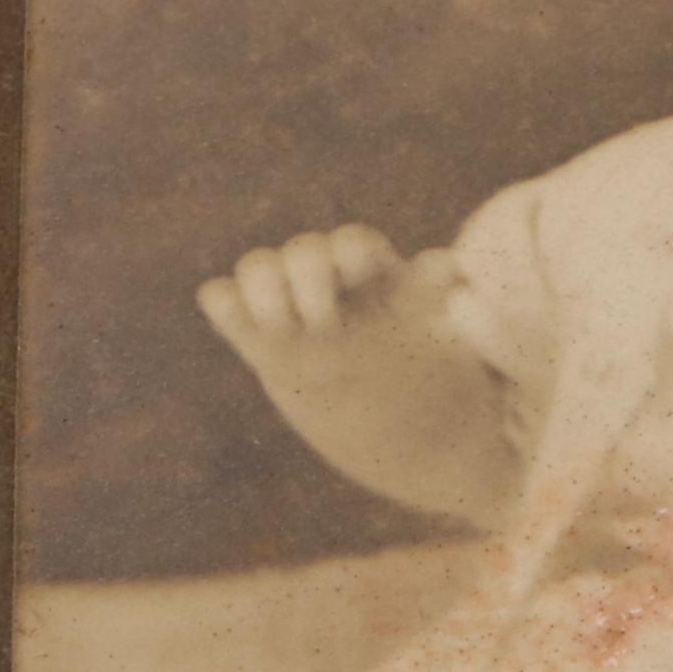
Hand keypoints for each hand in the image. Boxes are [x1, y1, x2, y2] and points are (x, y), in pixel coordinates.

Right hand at [198, 227, 463, 394]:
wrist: (398, 428)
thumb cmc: (426, 379)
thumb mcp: (440, 344)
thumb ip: (433, 305)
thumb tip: (448, 264)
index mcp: (375, 279)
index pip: (352, 244)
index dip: (349, 256)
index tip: (357, 283)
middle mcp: (330, 286)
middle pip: (303, 251)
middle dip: (306, 276)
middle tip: (324, 322)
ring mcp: (292, 312)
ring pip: (258, 268)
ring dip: (262, 284)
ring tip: (278, 322)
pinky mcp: (260, 342)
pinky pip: (225, 303)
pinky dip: (224, 302)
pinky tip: (238, 321)